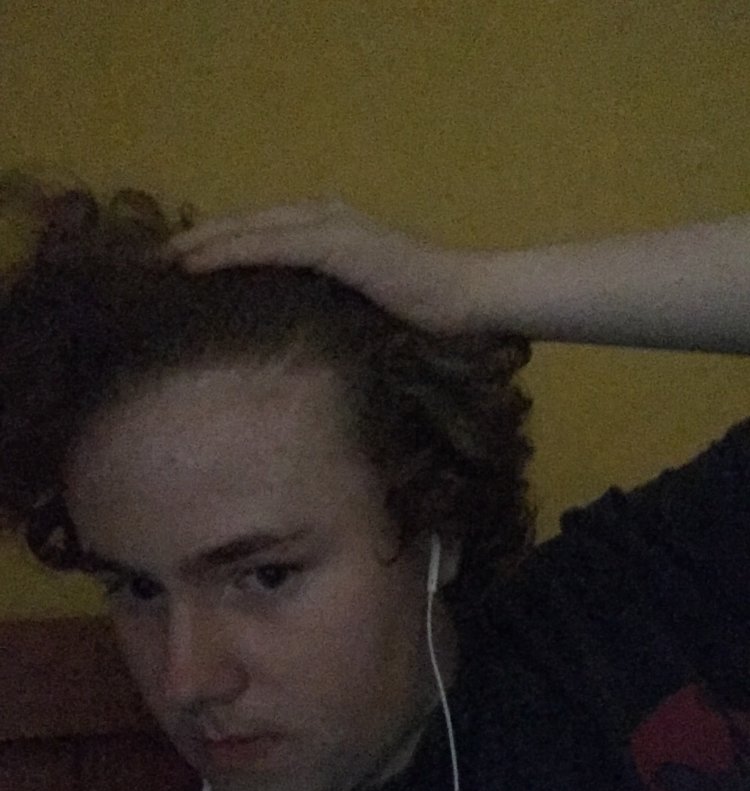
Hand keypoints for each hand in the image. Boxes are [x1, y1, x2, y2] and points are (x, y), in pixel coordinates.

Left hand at [164, 199, 472, 331]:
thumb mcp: (362, 305)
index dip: (220, 245)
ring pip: (252, 229)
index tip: (181, 264)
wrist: (467, 300)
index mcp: (330, 230)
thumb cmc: (423, 313)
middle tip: (155, 260)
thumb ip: (326, 302)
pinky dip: (232, 251)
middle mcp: (326, 217)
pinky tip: (196, 263)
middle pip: (249, 225)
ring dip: (204, 243)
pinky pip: (271, 246)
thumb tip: (284, 328)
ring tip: (163, 259)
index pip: (264, 234)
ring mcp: (331, 226)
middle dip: (201, 240)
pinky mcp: (337, 244)